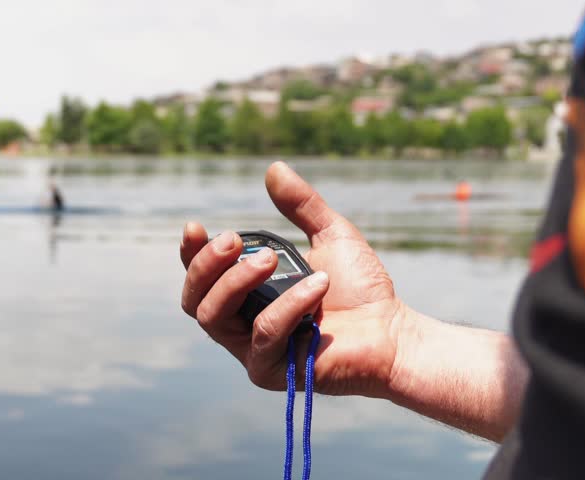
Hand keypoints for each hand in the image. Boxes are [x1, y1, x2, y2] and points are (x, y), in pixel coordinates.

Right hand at [180, 161, 408, 397]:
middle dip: (207, 265)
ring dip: (236, 282)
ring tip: (271, 259)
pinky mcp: (270, 371)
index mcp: (246, 296)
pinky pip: (263, 334)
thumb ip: (301, 206)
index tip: (195, 226)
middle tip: (236, 240)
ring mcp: (252, 350)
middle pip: (194, 299)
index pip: (201, 278)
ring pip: (213, 317)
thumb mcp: (329, 236)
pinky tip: (318, 286)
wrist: (393, 332)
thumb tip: (274, 168)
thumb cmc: (360, 289)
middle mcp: (241, 324)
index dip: (191, 253)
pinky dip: (288, 305)